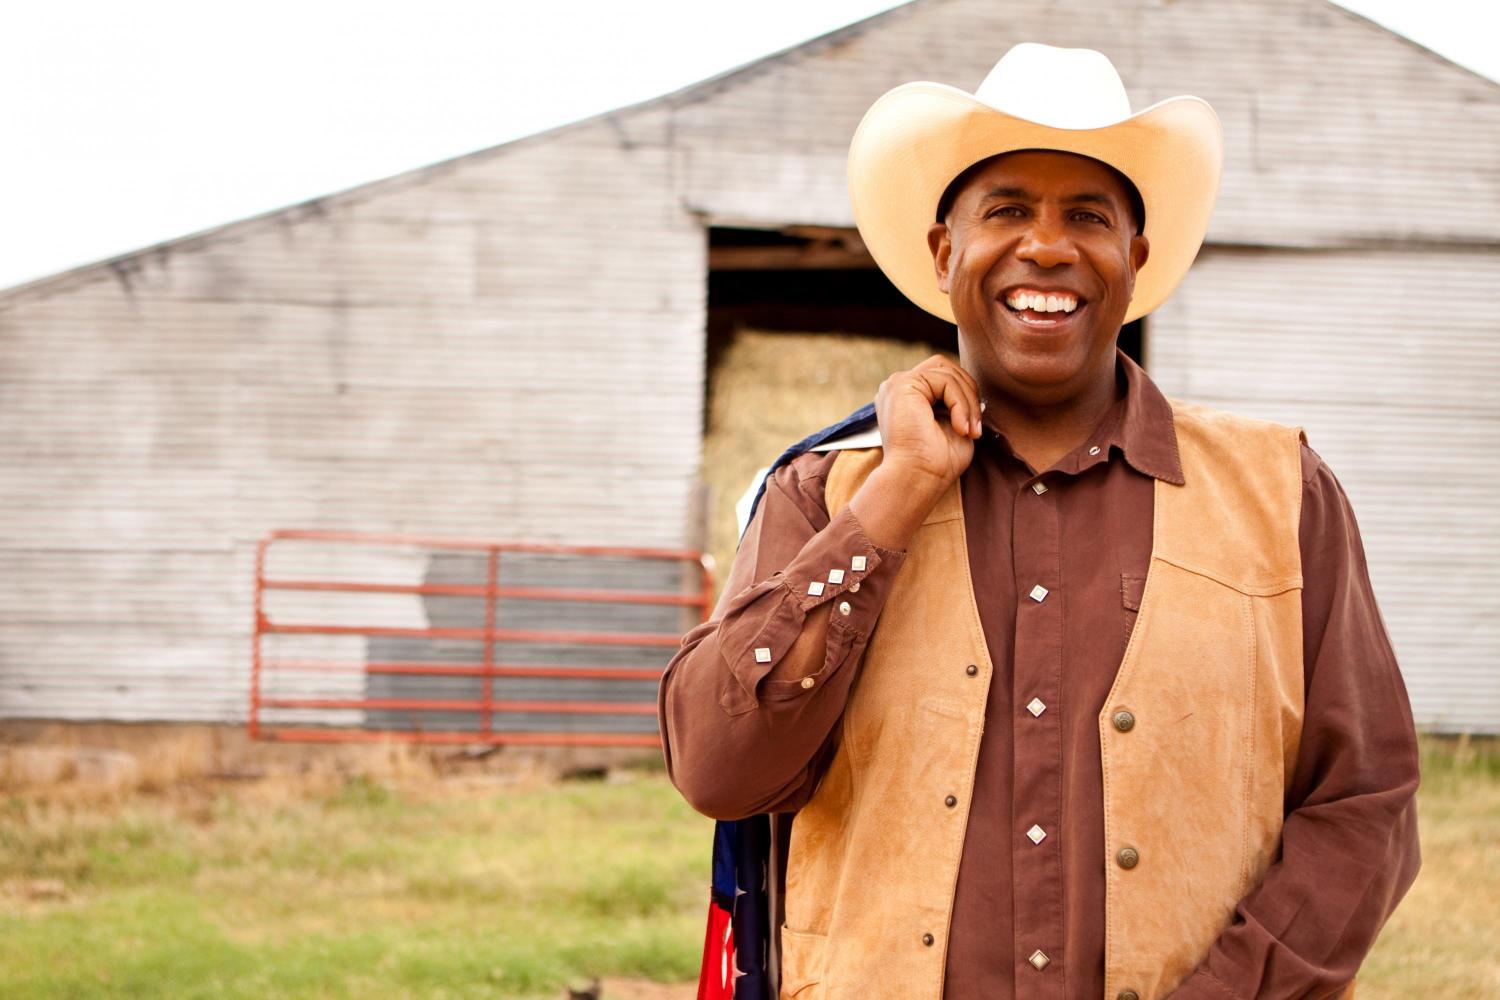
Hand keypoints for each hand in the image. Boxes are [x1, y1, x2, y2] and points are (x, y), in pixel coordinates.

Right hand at [874, 354, 983, 492]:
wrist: (918, 480)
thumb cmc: (936, 464)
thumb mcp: (955, 426)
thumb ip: (959, 404)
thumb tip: (975, 391)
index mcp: (906, 398)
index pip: (942, 377)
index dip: (965, 396)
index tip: (974, 429)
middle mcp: (897, 387)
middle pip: (945, 367)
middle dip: (968, 392)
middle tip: (975, 427)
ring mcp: (897, 384)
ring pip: (947, 373)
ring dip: (967, 401)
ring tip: (969, 430)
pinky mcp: (902, 385)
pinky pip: (945, 381)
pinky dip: (960, 403)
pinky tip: (960, 428)